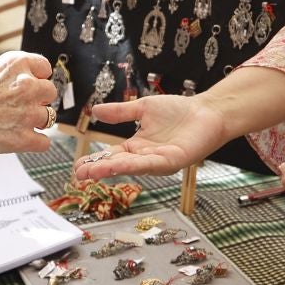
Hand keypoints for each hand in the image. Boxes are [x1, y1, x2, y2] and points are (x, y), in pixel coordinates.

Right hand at [0, 52, 54, 157]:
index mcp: (15, 64)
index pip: (44, 67)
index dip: (36, 77)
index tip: (30, 83)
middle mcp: (27, 85)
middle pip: (50, 92)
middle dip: (38, 99)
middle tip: (21, 106)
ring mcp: (29, 113)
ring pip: (48, 117)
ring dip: (35, 121)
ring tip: (16, 124)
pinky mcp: (26, 139)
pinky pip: (44, 142)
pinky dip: (34, 143)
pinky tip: (20, 141)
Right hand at [72, 95, 230, 178]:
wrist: (207, 111)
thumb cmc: (179, 111)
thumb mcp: (143, 108)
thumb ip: (120, 112)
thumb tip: (95, 110)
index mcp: (137, 147)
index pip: (111, 156)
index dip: (95, 161)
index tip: (77, 167)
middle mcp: (145, 157)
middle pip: (118, 166)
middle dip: (98, 170)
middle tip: (79, 175)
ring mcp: (159, 161)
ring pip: (132, 167)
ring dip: (112, 170)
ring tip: (93, 172)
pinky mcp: (173, 160)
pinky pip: (152, 164)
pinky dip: (136, 165)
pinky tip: (121, 165)